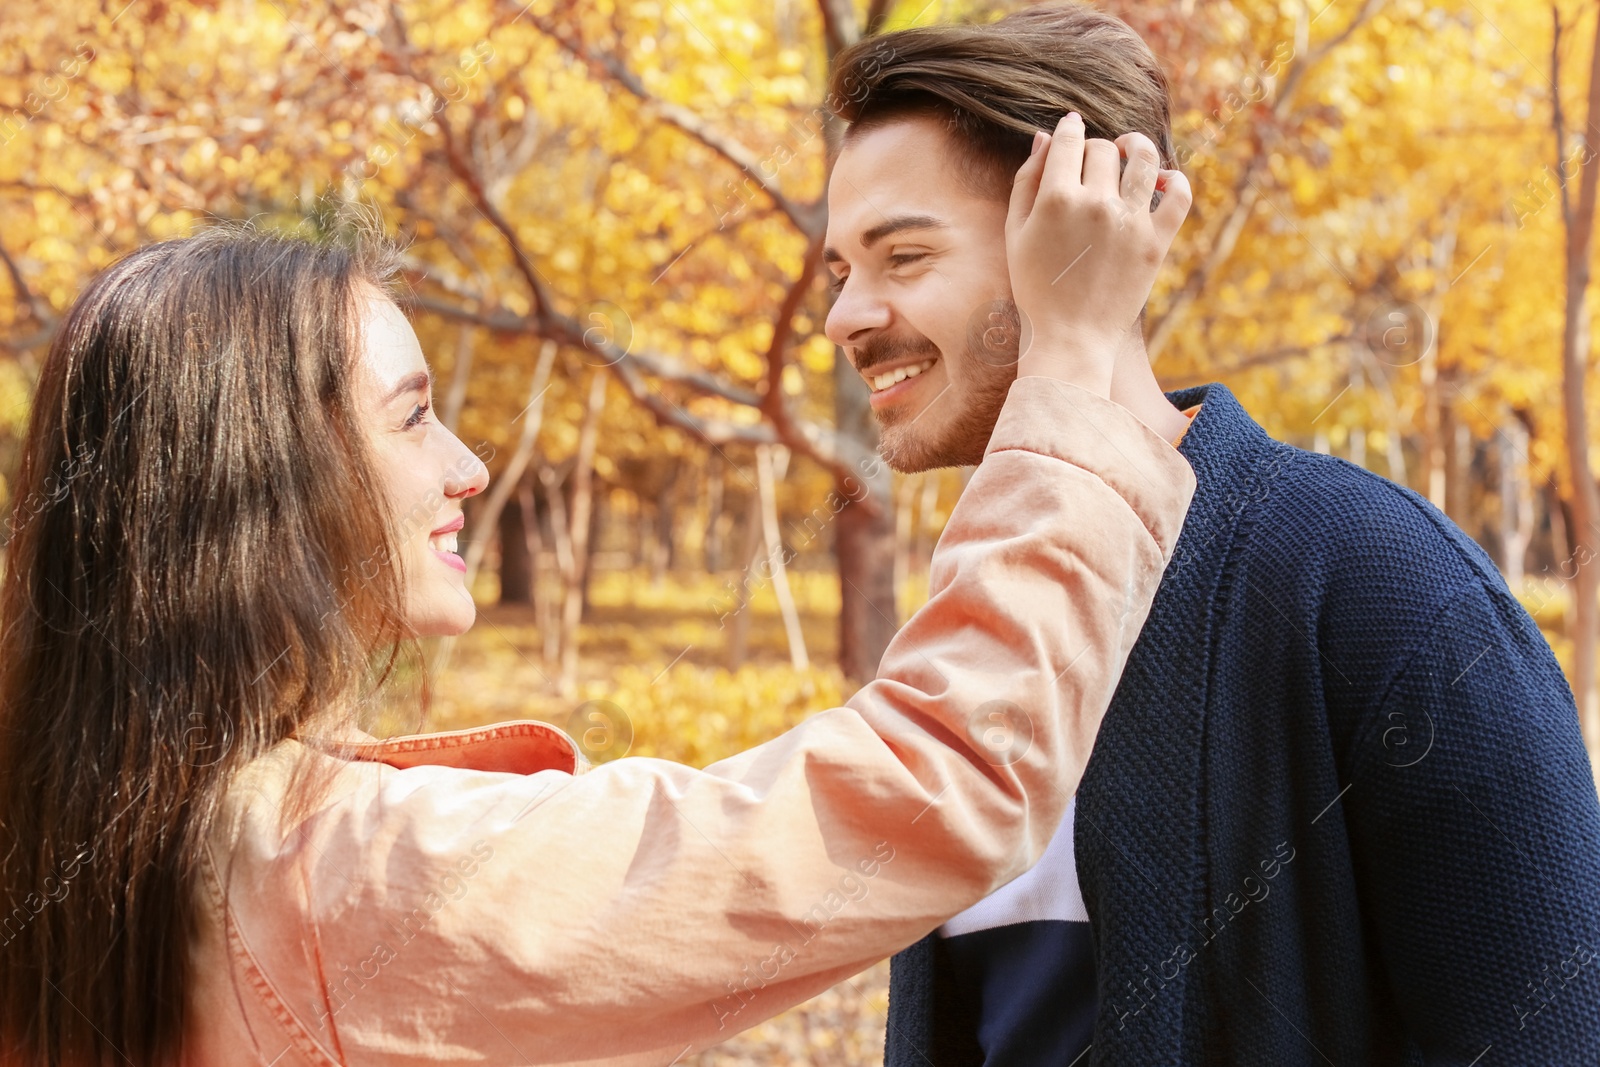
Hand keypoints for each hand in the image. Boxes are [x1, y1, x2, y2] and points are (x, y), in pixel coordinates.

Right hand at [1006, 113, 1191, 396]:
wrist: (1070, 338)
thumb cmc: (1036, 287)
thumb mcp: (1016, 233)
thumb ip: (1026, 181)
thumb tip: (1045, 137)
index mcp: (1057, 199)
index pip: (1071, 140)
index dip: (1070, 128)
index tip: (1072, 126)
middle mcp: (1096, 203)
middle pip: (1104, 150)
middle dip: (1097, 148)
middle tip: (1093, 160)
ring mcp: (1130, 221)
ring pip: (1144, 159)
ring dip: (1137, 146)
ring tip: (1130, 150)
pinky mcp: (1157, 242)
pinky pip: (1179, 195)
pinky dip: (1175, 180)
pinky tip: (1163, 181)